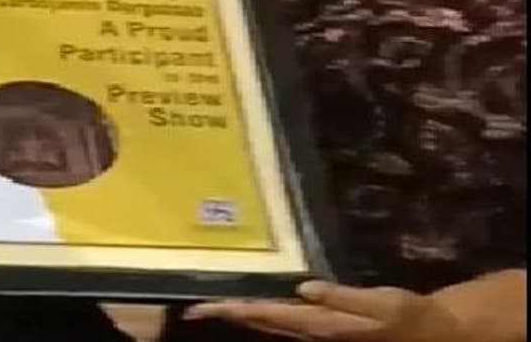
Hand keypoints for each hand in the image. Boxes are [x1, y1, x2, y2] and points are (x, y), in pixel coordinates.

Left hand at [184, 280, 466, 340]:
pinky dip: (261, 316)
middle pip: (261, 322)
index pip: (268, 315)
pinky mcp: (322, 331)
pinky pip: (283, 324)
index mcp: (322, 325)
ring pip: (268, 325)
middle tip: (193, 307)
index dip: (236, 310)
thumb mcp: (381, 303)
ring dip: (240, 316)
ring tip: (211, 307)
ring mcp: (316, 334)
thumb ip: (343, 297)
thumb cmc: (406, 315)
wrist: (429, 333)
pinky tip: (248, 308)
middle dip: (228, 314)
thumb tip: (305, 287)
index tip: (206, 306)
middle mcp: (313, 332)